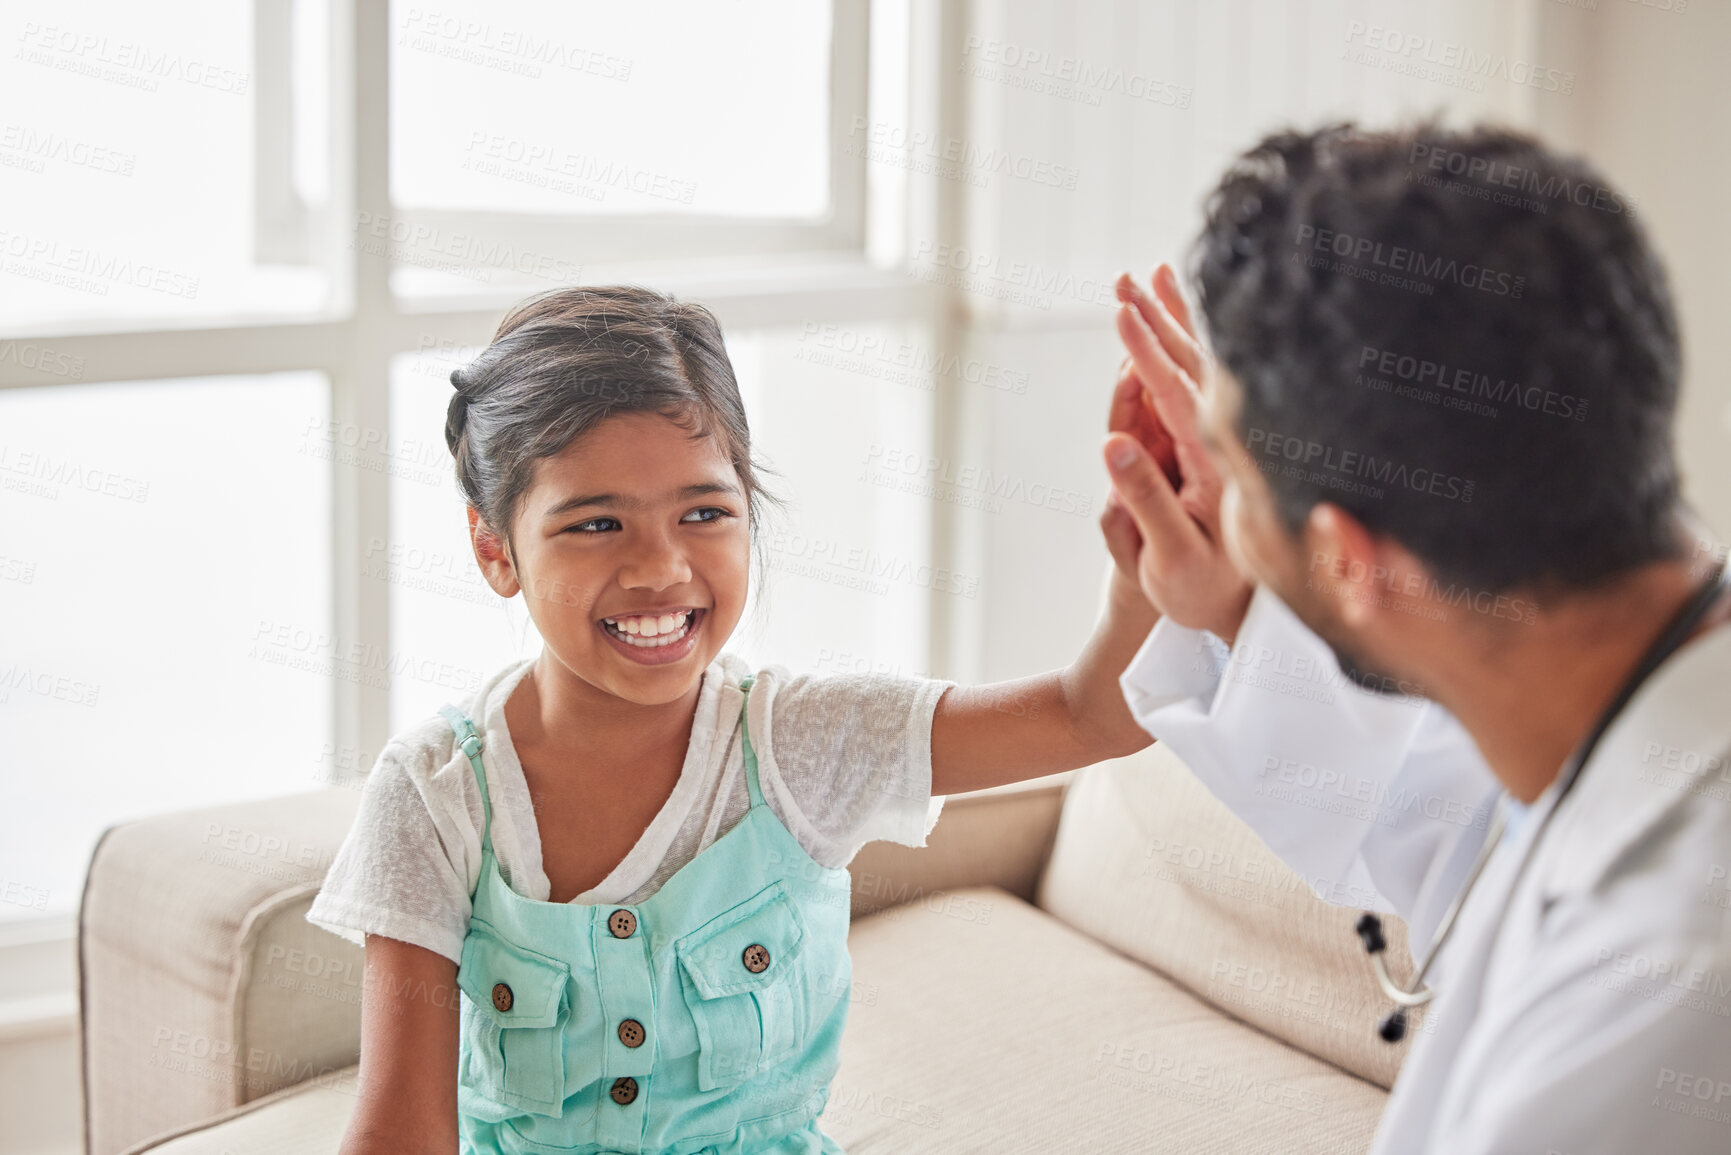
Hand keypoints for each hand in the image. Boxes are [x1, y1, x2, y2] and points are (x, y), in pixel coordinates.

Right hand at [1098, 264, 1252, 643]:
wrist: (1239, 611)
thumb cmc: (1202, 590)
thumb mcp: (1171, 555)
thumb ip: (1145, 499)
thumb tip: (1112, 442)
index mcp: (1216, 464)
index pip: (1176, 393)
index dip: (1148, 349)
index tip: (1125, 310)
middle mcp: (1225, 443)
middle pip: (1190, 367)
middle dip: (1157, 319)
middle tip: (1126, 279)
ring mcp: (1223, 442)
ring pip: (1199, 369)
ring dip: (1173, 322)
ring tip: (1153, 279)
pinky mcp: (1218, 447)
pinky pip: (1200, 385)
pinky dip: (1186, 348)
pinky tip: (1176, 327)